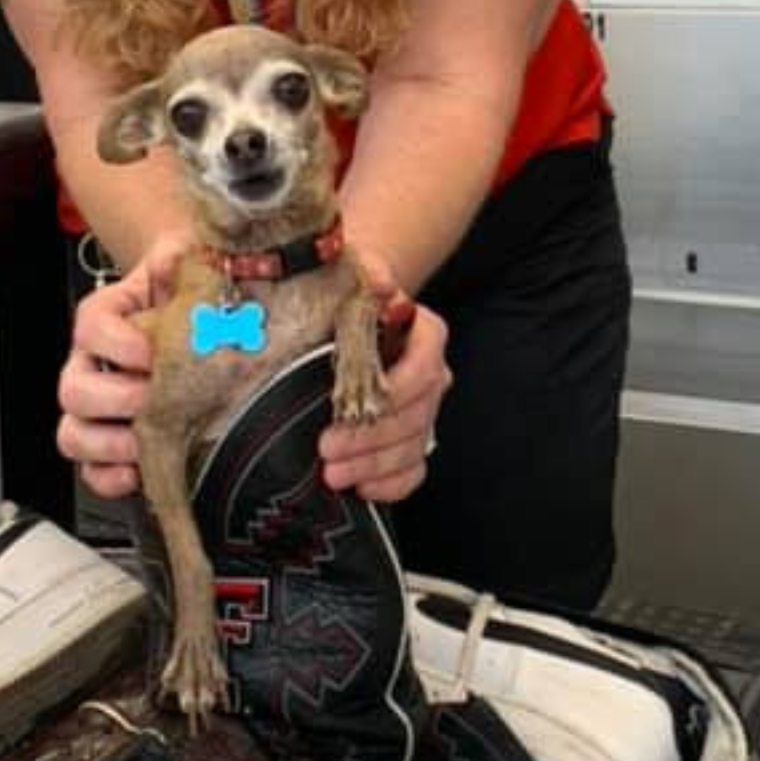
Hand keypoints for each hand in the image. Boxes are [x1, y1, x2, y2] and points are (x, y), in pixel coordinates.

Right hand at [55, 233, 189, 498]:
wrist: (198, 305)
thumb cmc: (191, 287)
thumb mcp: (189, 260)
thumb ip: (188, 254)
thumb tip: (199, 258)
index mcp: (105, 317)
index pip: (90, 327)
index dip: (119, 342)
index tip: (153, 348)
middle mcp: (92, 362)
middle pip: (74, 390)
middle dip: (120, 400)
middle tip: (158, 399)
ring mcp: (98, 405)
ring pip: (74, 434)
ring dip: (110, 445)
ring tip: (148, 443)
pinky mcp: (111, 440)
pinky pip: (91, 471)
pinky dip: (109, 478)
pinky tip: (138, 473)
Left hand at [318, 252, 452, 502]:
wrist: (348, 314)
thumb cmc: (350, 296)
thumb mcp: (356, 271)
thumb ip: (371, 271)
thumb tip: (381, 282)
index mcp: (426, 335)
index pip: (427, 364)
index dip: (398, 390)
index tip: (359, 405)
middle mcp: (431, 375)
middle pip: (416, 414)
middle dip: (372, 438)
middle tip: (328, 450)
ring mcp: (423, 411)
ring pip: (413, 447)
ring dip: (374, 466)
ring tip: (333, 474)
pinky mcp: (409, 439)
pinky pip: (413, 470)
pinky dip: (391, 485)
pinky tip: (361, 489)